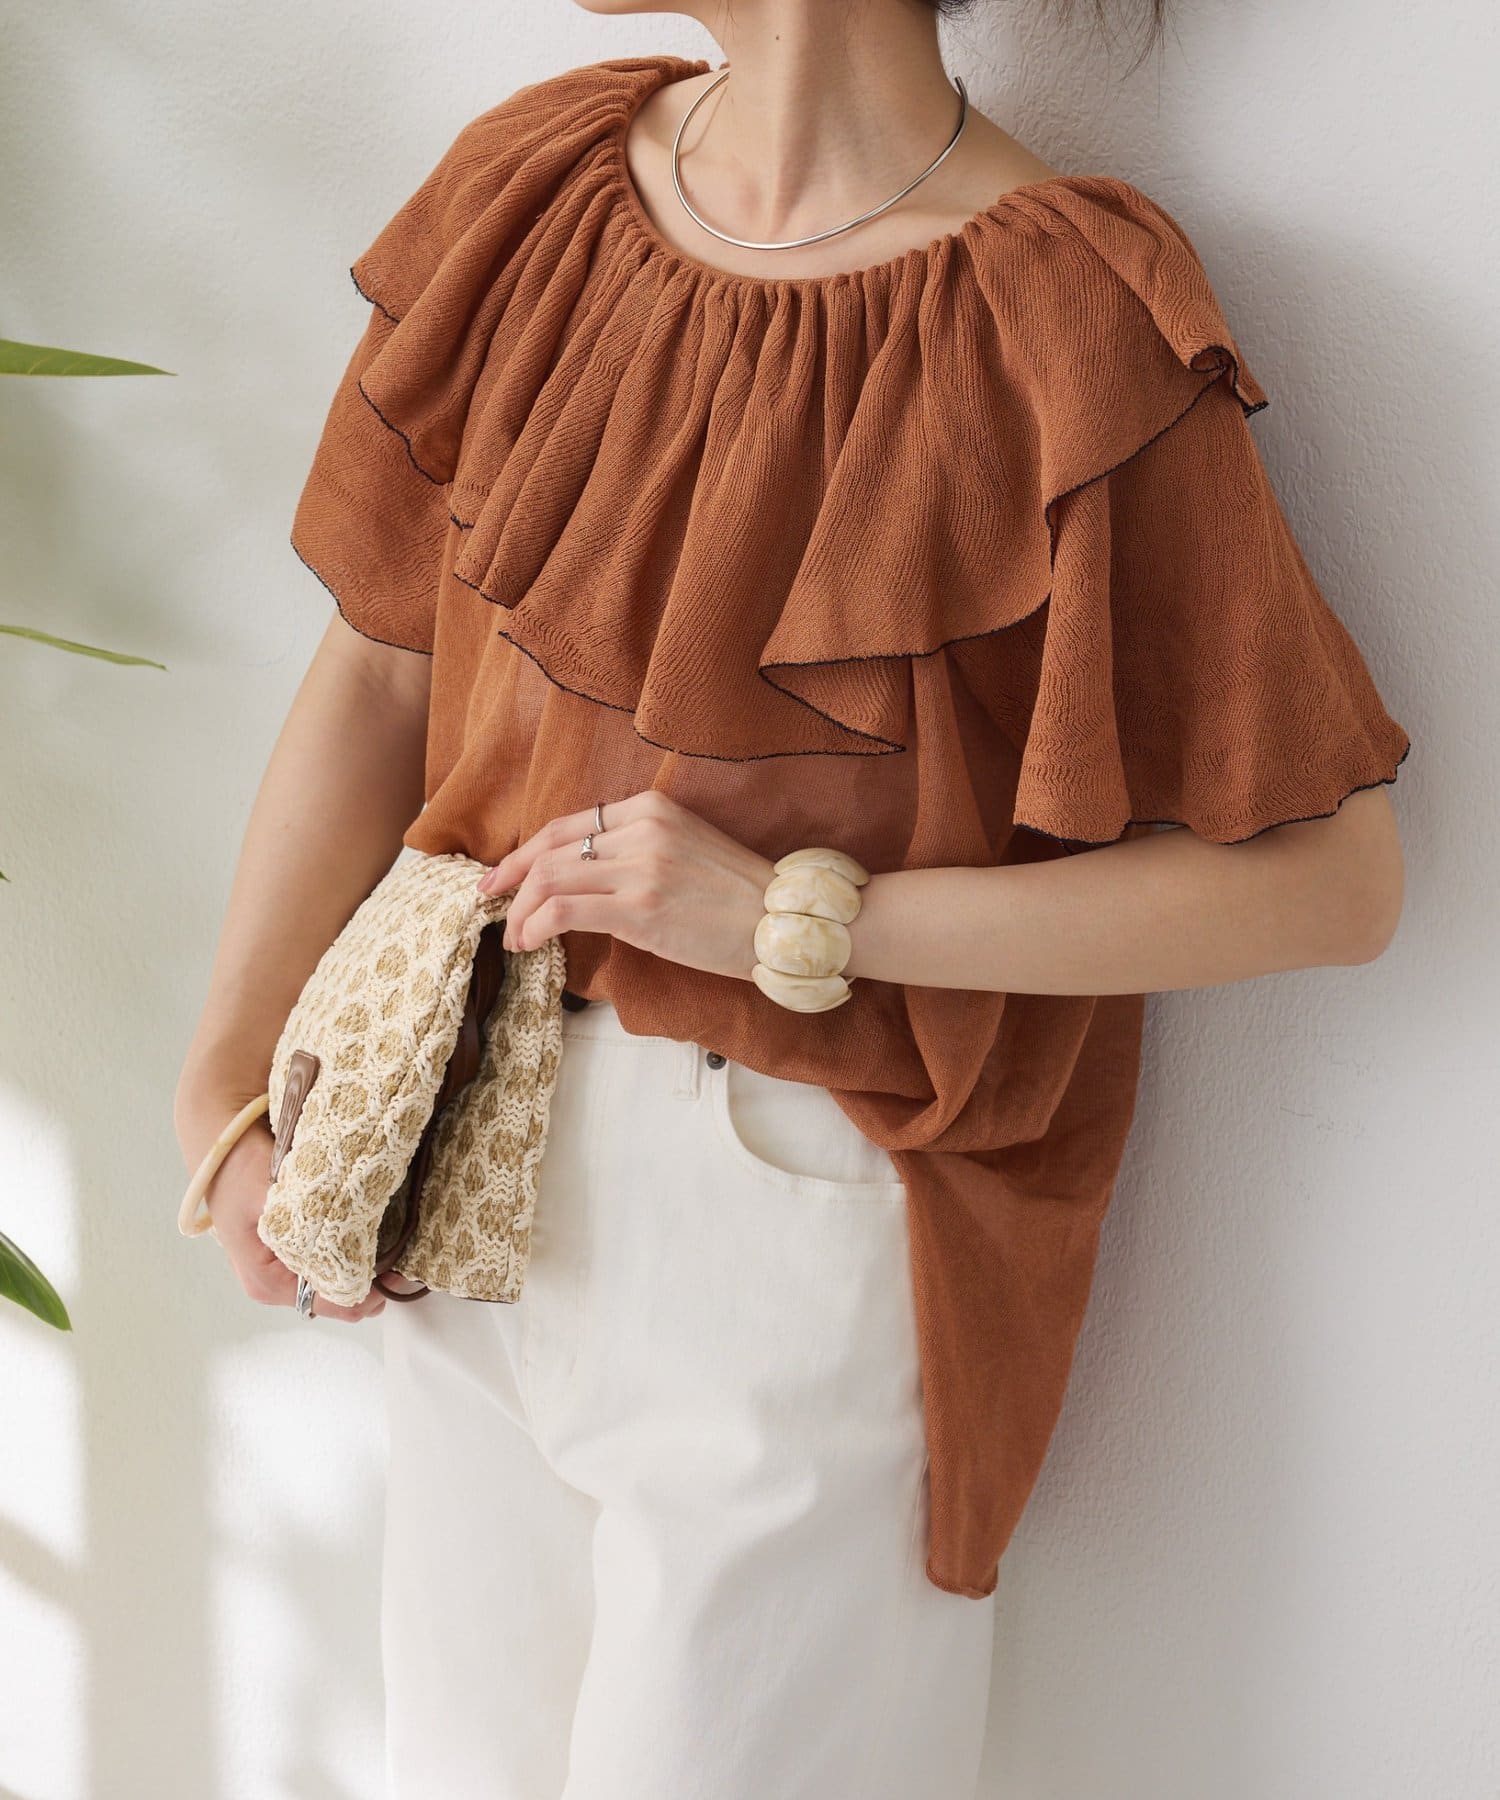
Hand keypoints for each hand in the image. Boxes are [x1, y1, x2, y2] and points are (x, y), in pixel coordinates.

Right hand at [176, 1097, 386, 1322]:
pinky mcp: (293, 1251)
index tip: (401, 1269)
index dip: (371, 1291)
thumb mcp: (267, 1193)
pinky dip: (357, 1252)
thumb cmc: (238, 1166)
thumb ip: (302, 1227)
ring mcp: (284, 1269)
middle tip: (407, 1257)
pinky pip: (333, 1262)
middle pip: (338, 1298)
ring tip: (399, 1244)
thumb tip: (344, 1252)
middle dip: (374, 1282)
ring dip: (368, 1267)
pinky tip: (378, 1234)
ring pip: (338, 1281)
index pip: (332, 1303)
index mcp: (268, 1281)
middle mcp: (276, 1284)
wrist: (222, 1141)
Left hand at [476, 790, 774, 981]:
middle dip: (512, 882)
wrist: (783, 922)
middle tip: (495, 907)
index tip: (504, 875)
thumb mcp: (684, 847)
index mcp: (651, 808)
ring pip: (550, 880)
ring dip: (521, 912)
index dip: (526, 851)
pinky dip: (535, 926)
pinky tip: (531, 942)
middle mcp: (643, 830)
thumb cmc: (736, 896)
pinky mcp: (641, 908)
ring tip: (515, 936)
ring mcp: (642, 868)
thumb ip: (636, 848)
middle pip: (551, 850)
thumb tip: (580, 878)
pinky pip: (564, 911)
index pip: (569, 824)